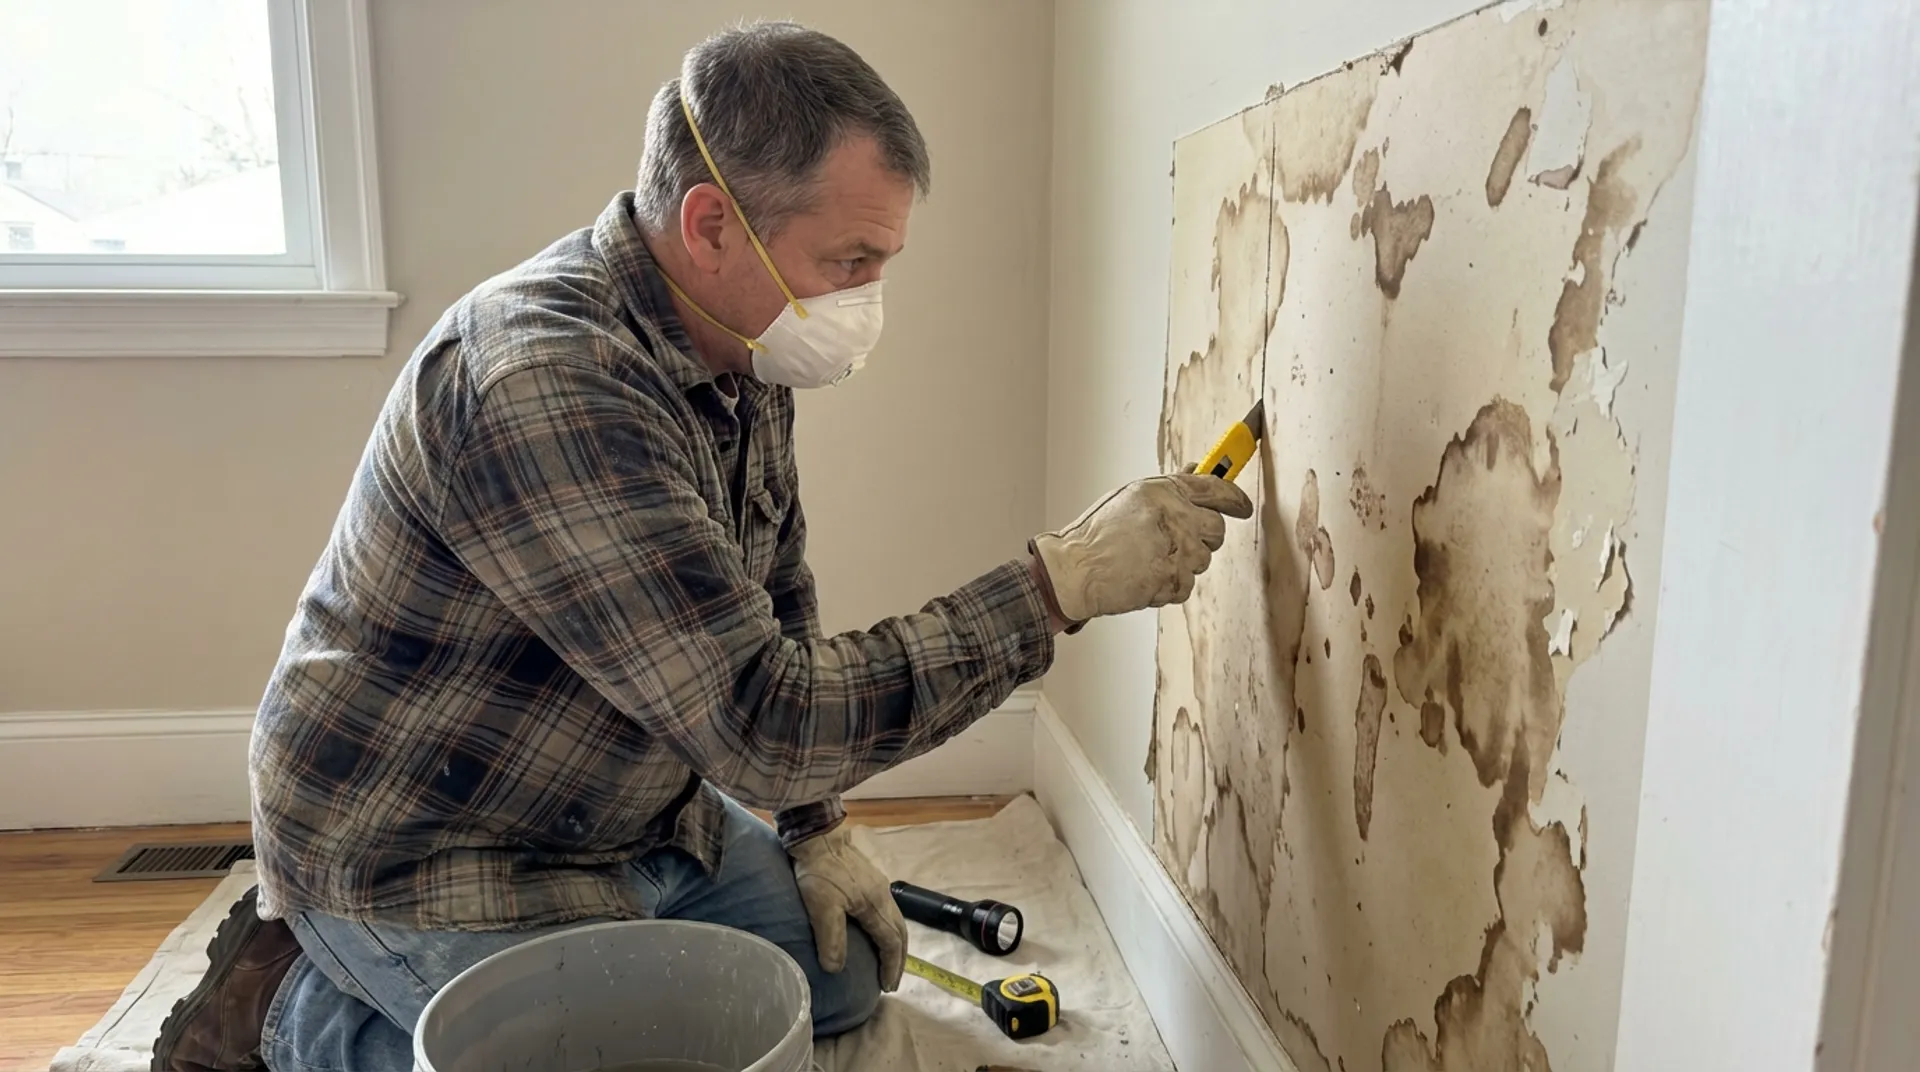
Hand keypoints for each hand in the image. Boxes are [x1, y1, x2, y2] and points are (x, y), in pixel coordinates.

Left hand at [789, 824, 907, 990]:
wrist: (818, 835)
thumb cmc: (820, 872)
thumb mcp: (822, 908)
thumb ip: (831, 939)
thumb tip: (836, 969)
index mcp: (876, 905)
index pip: (891, 942)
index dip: (891, 966)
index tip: (887, 986)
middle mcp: (883, 896)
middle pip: (900, 932)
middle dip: (898, 958)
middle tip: (891, 979)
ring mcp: (878, 886)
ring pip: (894, 921)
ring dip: (894, 944)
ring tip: (886, 960)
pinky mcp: (869, 880)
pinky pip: (886, 912)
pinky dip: (886, 929)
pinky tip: (873, 932)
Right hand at [1030, 472, 1252, 624]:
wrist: (1076, 571)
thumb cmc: (1096, 535)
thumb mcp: (1130, 498)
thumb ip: (1168, 489)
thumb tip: (1198, 471)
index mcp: (1163, 491)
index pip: (1216, 487)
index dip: (1235, 498)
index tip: (1242, 506)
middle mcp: (1175, 518)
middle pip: (1217, 529)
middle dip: (1204, 536)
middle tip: (1180, 541)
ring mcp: (1177, 551)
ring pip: (1203, 559)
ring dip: (1184, 561)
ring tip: (1150, 559)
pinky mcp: (1174, 581)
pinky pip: (1187, 584)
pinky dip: (1170, 583)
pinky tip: (1146, 575)